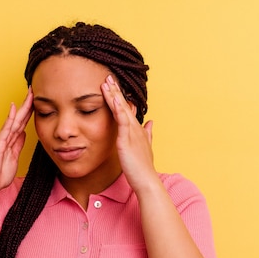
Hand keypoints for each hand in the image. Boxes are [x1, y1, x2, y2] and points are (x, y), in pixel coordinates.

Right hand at [0, 87, 33, 195]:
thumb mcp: (13, 157)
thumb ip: (18, 144)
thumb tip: (24, 133)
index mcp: (10, 140)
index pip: (22, 122)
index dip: (29, 111)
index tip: (36, 101)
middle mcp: (5, 136)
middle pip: (19, 118)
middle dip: (27, 105)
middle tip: (34, 91)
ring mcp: (1, 138)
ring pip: (14, 119)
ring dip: (22, 107)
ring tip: (29, 95)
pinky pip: (6, 128)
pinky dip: (10, 118)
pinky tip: (14, 108)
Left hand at [101, 75, 155, 190]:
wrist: (147, 181)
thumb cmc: (143, 167)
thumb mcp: (145, 147)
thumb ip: (148, 133)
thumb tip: (151, 122)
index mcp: (137, 130)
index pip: (126, 109)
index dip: (119, 97)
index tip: (113, 85)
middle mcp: (135, 128)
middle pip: (124, 105)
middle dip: (116, 91)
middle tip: (108, 76)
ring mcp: (132, 133)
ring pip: (122, 110)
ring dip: (115, 95)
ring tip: (107, 82)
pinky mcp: (127, 140)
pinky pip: (122, 122)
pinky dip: (118, 110)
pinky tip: (114, 99)